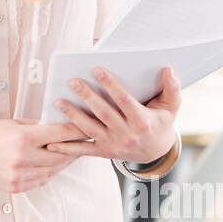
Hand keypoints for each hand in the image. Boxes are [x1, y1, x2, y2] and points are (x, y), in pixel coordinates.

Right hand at [0, 118, 96, 192]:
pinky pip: (41, 180)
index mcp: (23, 138)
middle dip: (74, 148)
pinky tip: (54, 166)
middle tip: (84, 143)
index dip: (77, 131)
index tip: (87, 127)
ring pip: (53, 170)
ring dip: (64, 162)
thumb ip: (35, 127)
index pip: (60, 134)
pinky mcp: (15, 186)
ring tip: (71, 155)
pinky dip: (50, 173)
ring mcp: (19, 175)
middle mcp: (23, 158)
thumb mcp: (12, 123)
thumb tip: (57, 127)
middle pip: (60, 154)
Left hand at [44, 66, 180, 164]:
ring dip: (73, 115)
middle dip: (87, 96)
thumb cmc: (161, 122)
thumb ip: (171, 88)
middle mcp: (127, 134)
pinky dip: (66, 148)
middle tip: (72, 81)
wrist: (156, 152)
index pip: (124, 100)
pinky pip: (83, 150)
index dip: (110, 84)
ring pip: (90, 129)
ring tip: (59, 101)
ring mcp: (114, 145)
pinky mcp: (103, 152)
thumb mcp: (171, 106)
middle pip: (104, 113)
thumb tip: (168, 69)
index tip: (96, 69)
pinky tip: (51, 143)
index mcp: (142, 121)